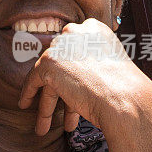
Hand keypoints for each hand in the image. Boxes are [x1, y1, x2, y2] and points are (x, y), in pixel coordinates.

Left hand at [17, 18, 151, 135]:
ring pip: (48, 75)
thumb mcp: (112, 64)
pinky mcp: (48, 63)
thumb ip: (93, 60)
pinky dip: (28, 93)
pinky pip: (32, 80)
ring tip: (44, 123)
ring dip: (47, 101)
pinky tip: (25, 106)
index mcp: (94, 28)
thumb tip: (76, 71)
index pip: (73, 47)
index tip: (70, 81)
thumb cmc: (126, 90)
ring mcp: (60, 46)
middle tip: (59, 103)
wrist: (124, 98)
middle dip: (60, 86)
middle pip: (60, 62)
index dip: (70, 67)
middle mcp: (75, 32)